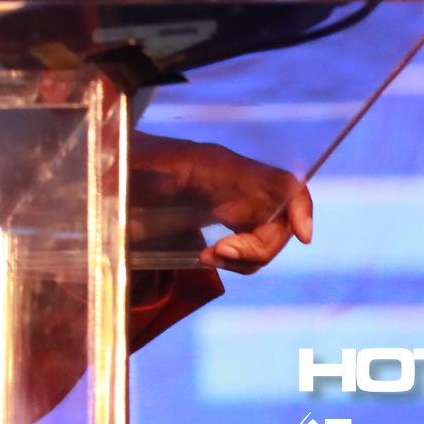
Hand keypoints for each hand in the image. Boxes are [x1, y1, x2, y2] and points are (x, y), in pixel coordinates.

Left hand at [130, 133, 313, 274]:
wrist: (120, 165)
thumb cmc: (130, 164)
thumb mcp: (139, 169)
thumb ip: (153, 175)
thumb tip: (164, 181)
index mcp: (222, 166)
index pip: (282, 182)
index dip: (301, 207)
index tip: (303, 237)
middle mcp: (239, 184)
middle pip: (280, 222)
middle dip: (257, 248)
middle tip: (215, 254)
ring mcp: (236, 201)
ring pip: (267, 238)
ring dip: (245, 258)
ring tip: (208, 257)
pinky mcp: (228, 216)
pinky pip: (251, 243)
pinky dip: (237, 258)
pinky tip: (208, 256)